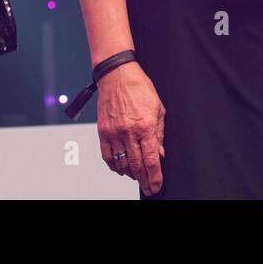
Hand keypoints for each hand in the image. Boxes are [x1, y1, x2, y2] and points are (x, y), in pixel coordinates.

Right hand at [96, 62, 165, 195]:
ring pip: (121, 164)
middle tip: (149, 188)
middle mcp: (129, 132)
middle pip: (136, 166)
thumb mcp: (158, 109)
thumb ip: (159, 133)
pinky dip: (114, 166)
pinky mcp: (103, 131)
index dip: (154, 177)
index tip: (156, 186)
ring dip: (130, 174)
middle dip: (144, 181)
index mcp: (145, 126)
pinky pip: (107, 156)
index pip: (151, 160)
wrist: (117, 75)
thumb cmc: (139, 88)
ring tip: (136, 177)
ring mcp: (114, 133)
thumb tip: (160, 154)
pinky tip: (120, 168)